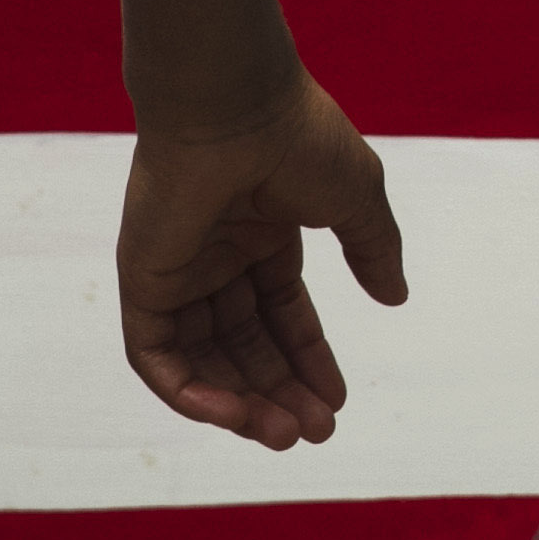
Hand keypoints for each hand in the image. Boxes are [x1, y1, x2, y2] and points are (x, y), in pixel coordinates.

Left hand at [115, 67, 407, 450]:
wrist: (234, 105)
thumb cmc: (296, 136)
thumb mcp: (355, 198)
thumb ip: (372, 248)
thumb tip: (395, 297)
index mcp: (261, 230)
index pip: (281, 313)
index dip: (308, 359)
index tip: (337, 402)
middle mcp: (215, 253)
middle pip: (244, 345)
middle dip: (279, 392)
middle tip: (314, 434)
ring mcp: (177, 268)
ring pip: (201, 361)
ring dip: (239, 405)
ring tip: (283, 435)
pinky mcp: (143, 280)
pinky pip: (156, 355)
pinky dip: (188, 394)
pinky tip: (234, 415)